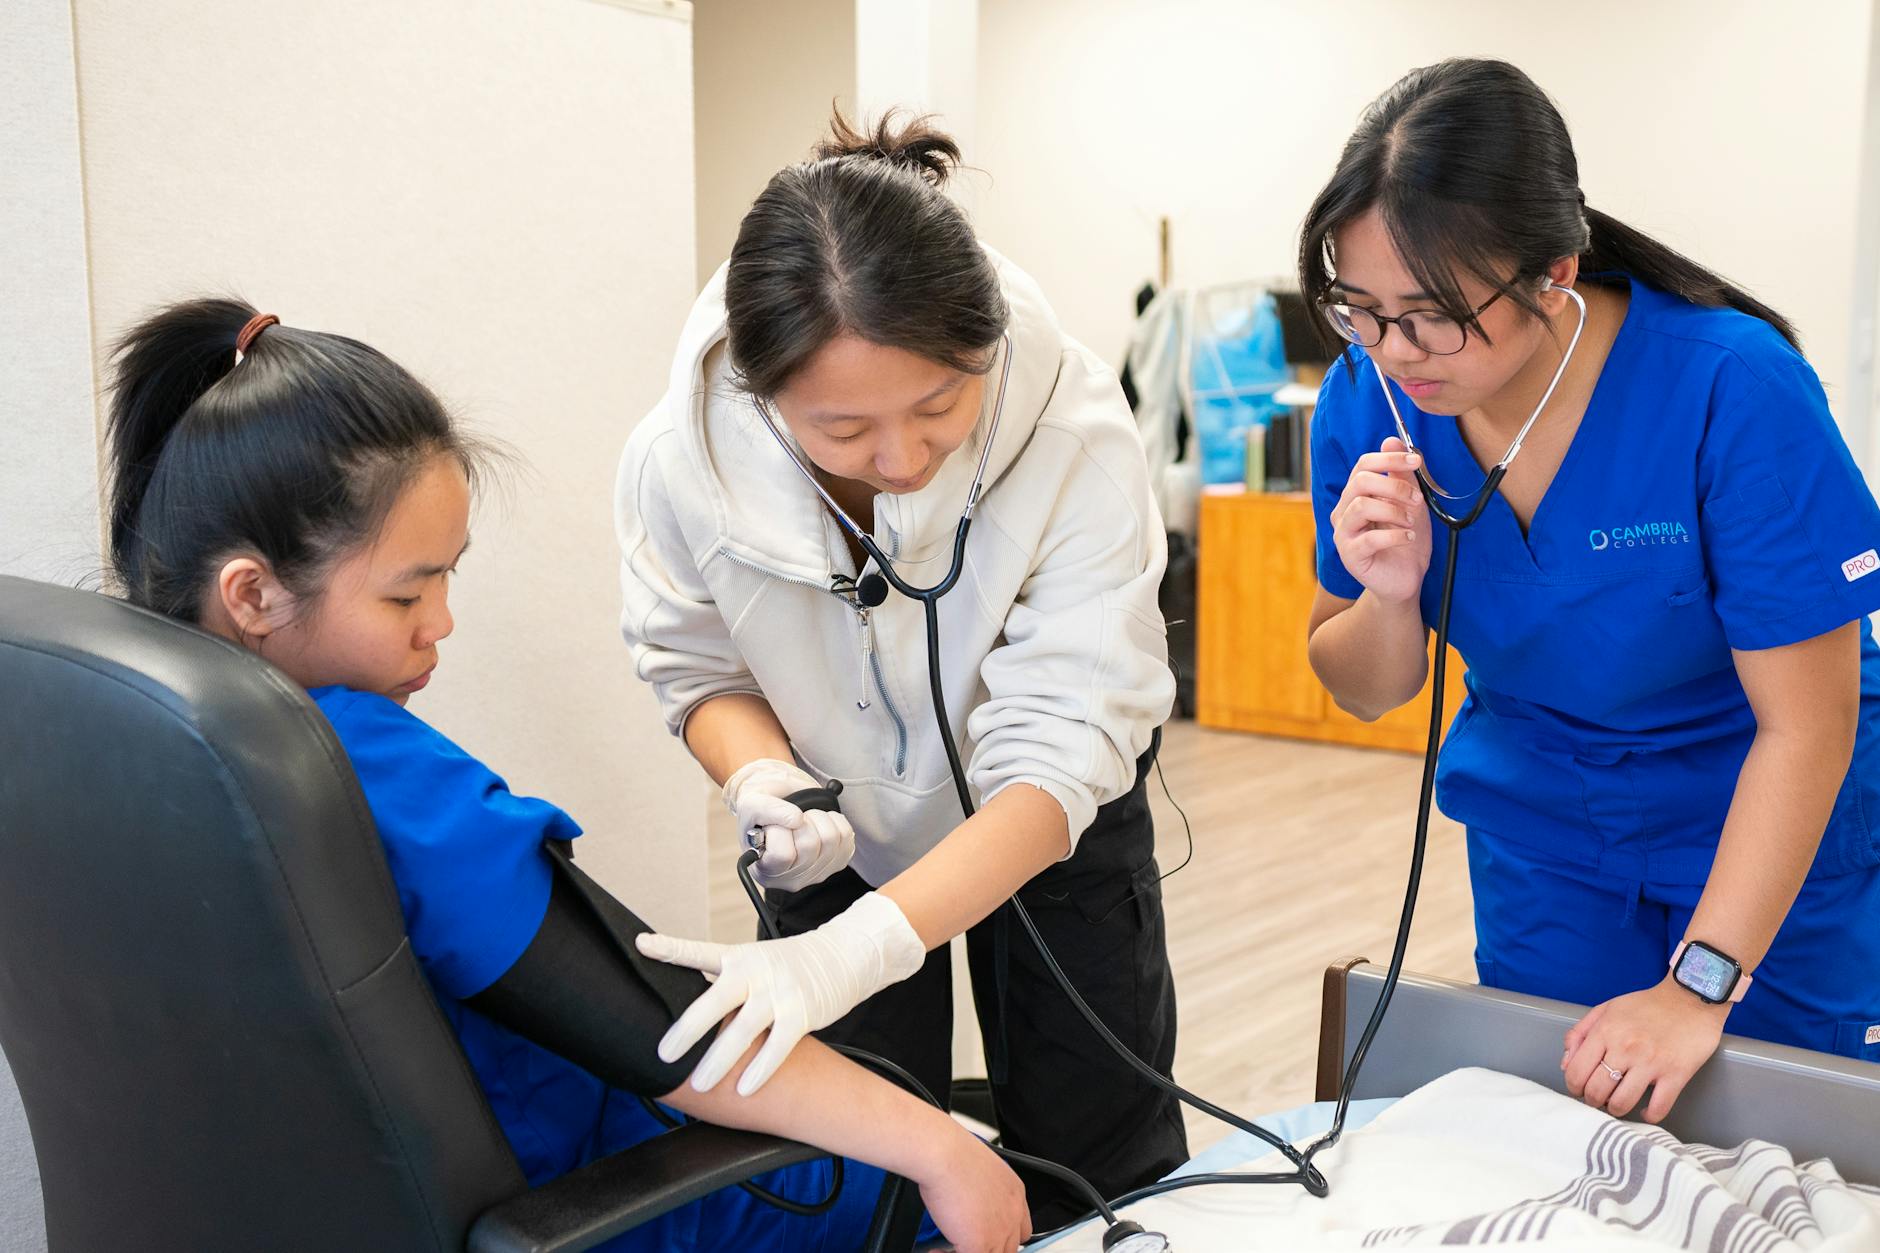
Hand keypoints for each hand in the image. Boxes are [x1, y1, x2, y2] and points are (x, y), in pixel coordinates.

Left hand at [636, 891, 925, 1095]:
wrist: (840, 957)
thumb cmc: (786, 967)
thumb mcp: (753, 961)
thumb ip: (722, 979)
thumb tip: (682, 1005)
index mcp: (737, 958)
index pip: (698, 951)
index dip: (670, 948)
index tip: (641, 945)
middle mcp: (754, 973)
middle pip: (715, 1001)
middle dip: (688, 1030)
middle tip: (664, 1054)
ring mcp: (778, 993)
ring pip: (743, 1031)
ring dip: (719, 1061)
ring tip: (700, 1084)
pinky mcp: (801, 1014)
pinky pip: (777, 1047)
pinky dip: (760, 1069)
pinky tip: (745, 1089)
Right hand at [723, 758, 854, 890]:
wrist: (779, 806)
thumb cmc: (762, 812)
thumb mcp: (751, 804)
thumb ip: (767, 810)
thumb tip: (796, 819)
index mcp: (765, 872)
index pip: (782, 855)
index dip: (780, 830)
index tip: (772, 825)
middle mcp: (791, 880)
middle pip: (810, 846)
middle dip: (801, 820)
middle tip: (790, 818)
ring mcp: (816, 874)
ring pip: (830, 839)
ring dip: (818, 817)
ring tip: (804, 819)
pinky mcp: (837, 863)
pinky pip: (847, 836)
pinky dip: (834, 820)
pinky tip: (819, 823)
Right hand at [917, 1134, 1030, 1252]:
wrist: (944, 1155)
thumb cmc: (953, 1153)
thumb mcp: (980, 1168)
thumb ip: (983, 1190)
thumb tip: (969, 1200)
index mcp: (1015, 1193)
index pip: (1021, 1229)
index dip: (1004, 1236)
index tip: (988, 1236)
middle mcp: (1012, 1214)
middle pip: (1010, 1248)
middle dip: (988, 1247)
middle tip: (964, 1242)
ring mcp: (998, 1232)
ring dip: (970, 1252)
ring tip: (949, 1247)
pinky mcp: (979, 1244)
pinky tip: (935, 1249)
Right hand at [1328, 437, 1431, 604]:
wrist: (1405, 579)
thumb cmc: (1405, 541)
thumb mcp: (1410, 503)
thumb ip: (1401, 475)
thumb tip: (1391, 441)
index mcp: (1355, 495)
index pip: (1363, 465)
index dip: (1389, 459)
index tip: (1416, 460)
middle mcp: (1344, 512)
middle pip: (1360, 482)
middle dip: (1395, 486)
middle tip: (1417, 500)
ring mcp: (1344, 534)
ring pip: (1362, 506)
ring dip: (1394, 511)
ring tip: (1411, 521)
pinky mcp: (1351, 556)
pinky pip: (1370, 538)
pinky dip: (1396, 535)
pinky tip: (1408, 538)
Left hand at [1562, 976, 1728, 1121]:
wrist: (1691, 998)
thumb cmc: (1647, 1005)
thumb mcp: (1606, 1009)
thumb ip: (1579, 1033)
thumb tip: (1565, 1063)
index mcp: (1605, 1031)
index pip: (1576, 1072)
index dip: (1574, 1087)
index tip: (1580, 1089)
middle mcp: (1625, 1048)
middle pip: (1596, 1091)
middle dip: (1592, 1100)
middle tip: (1599, 1098)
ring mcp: (1651, 1063)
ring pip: (1622, 1103)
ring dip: (1615, 1109)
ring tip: (1618, 1103)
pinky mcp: (1677, 1074)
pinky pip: (1658, 1108)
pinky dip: (1648, 1116)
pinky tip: (1645, 1110)